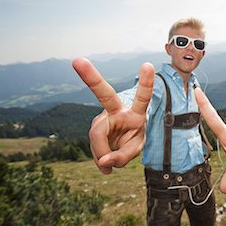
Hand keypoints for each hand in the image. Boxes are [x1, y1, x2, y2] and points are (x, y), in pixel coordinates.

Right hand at [72, 58, 154, 173]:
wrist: (123, 140)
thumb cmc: (134, 137)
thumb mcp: (136, 148)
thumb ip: (123, 156)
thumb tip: (103, 162)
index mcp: (135, 111)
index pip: (142, 97)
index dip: (146, 83)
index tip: (148, 64)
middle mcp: (116, 110)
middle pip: (104, 94)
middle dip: (91, 76)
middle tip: (77, 61)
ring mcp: (103, 117)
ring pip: (98, 137)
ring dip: (105, 155)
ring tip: (113, 164)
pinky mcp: (95, 127)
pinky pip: (95, 147)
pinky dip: (101, 159)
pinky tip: (105, 164)